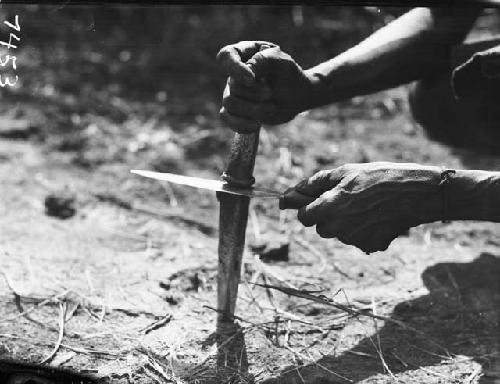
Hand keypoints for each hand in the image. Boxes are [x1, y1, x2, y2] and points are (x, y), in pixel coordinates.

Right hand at [217, 41, 315, 132]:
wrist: (297, 96)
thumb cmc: (289, 74)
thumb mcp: (283, 62)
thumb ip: (264, 60)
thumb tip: (247, 70)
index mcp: (243, 55)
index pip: (227, 56)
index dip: (235, 69)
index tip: (251, 79)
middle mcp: (234, 74)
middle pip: (232, 85)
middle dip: (254, 93)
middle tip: (271, 93)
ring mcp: (233, 93)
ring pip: (229, 103)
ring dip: (253, 109)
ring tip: (272, 108)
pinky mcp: (236, 110)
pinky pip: (226, 118)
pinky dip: (239, 124)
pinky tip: (255, 125)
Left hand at [281, 162, 443, 252]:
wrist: (416, 193)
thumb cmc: (378, 177)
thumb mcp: (344, 172)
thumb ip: (313, 185)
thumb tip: (288, 194)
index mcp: (328, 207)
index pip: (303, 217)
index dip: (308, 208)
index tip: (317, 201)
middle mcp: (338, 227)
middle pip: (320, 228)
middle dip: (327, 216)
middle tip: (347, 200)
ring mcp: (354, 240)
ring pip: (339, 233)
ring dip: (345, 223)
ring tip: (365, 206)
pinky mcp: (369, 246)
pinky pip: (357, 240)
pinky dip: (362, 230)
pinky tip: (376, 217)